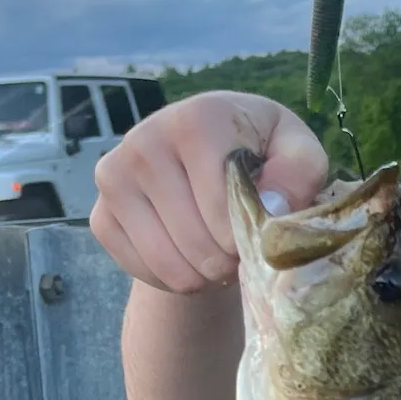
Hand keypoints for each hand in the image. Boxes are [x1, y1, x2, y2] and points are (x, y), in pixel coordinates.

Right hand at [90, 91, 328, 292]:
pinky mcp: (101, 215)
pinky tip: (191, 256)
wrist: (209, 154)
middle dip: (228, 261)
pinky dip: (175, 280)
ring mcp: (114, 177)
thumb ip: (299, 173)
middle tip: (241, 252)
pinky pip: (143, 271)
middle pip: (195, 241)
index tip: (260, 234)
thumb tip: (272, 207)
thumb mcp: (296, 152)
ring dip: (203, 276)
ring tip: (221, 257)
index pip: (222, 207)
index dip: (247, 237)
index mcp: (196, 119)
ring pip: (168, 263)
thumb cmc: (260, 152)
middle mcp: (144, 141)